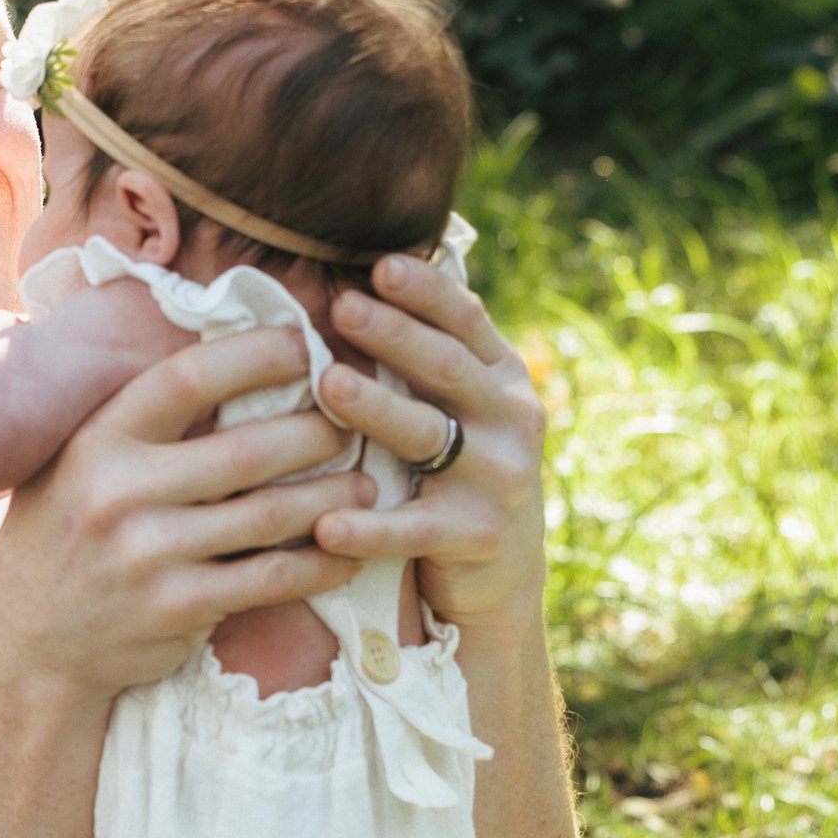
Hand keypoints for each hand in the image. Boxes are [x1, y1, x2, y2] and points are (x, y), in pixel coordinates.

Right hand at [0, 322, 374, 701]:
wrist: (30, 644)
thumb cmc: (64, 536)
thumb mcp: (75, 463)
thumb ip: (135, 420)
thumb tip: (220, 351)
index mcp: (97, 441)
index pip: (188, 379)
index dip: (255, 355)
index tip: (303, 343)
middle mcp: (120, 493)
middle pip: (250, 449)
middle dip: (318, 431)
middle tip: (355, 421)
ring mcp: (150, 554)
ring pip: (272, 515)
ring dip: (334, 498)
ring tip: (367, 484)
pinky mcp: (179, 607)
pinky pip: (271, 579)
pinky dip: (321, 564)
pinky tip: (349, 551)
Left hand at [313, 253, 547, 634]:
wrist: (503, 573)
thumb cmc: (456, 470)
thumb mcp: (460, 407)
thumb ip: (427, 357)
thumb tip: (360, 278)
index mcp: (502, 378)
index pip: (466, 321)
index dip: (426, 291)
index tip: (380, 265)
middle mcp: (511, 420)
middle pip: (446, 367)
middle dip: (394, 335)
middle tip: (343, 307)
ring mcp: (498, 479)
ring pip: (427, 436)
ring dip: (378, 408)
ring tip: (330, 386)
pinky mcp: (476, 536)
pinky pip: (412, 529)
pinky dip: (369, 528)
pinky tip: (326, 524)